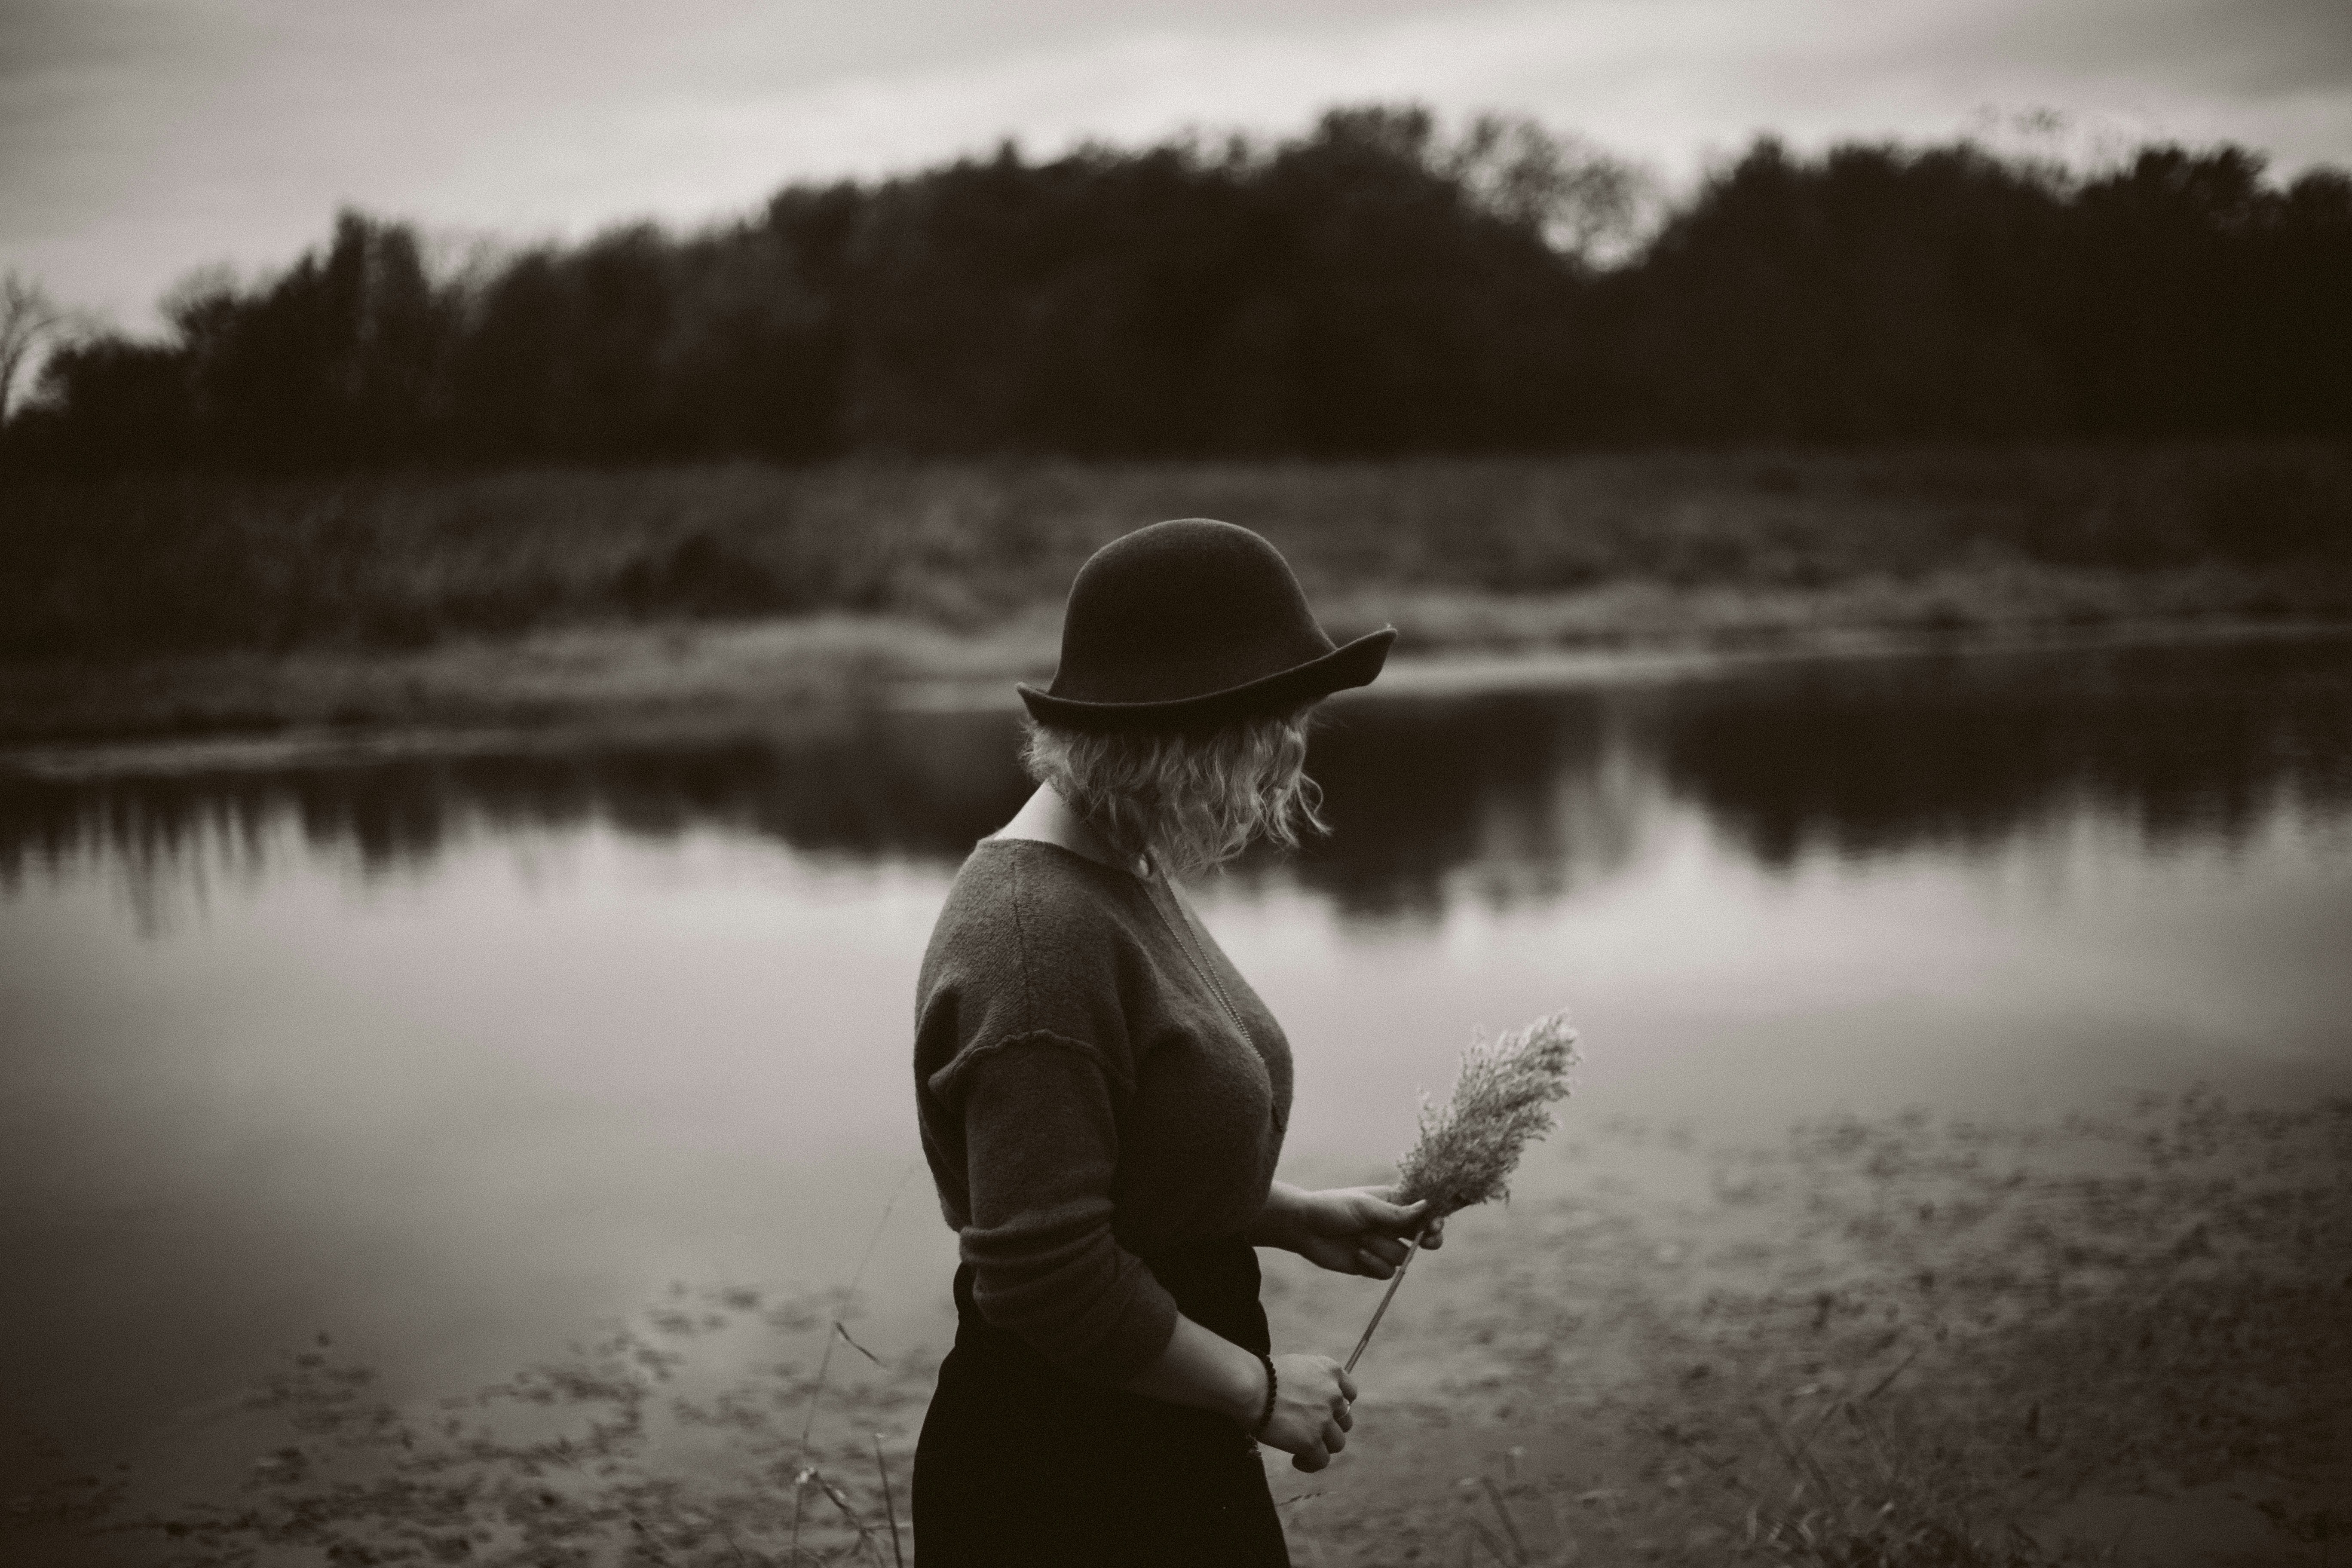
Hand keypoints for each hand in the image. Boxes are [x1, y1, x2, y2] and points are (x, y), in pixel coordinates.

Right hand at [1256, 1353, 1357, 1471]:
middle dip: (1330, 1427)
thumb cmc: (1262, 1375)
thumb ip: (1311, 1381)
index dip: (1339, 1405)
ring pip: (1337, 1442)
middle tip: (1310, 1430)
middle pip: (1345, 1420)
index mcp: (1329, 1370)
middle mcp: (1333, 1394)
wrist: (1249, 1387)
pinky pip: (1322, 1460)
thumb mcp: (1295, 1366)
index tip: (1327, 1411)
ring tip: (1303, 1448)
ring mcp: (1324, 1419)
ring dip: (1322, 1446)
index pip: (1350, 1392)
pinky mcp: (1312, 1441)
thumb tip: (1310, 1399)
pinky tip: (1297, 1460)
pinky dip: (1311, 1463)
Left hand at [1265, 1185, 1445, 1278]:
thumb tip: (1427, 1206)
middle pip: (1424, 1236)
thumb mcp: (1365, 1207)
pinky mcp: (1372, 1264)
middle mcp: (1392, 1224)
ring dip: (1383, 1249)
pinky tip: (1358, 1254)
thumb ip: (1396, 1212)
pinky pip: (1387, 1272)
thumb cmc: (1333, 1208)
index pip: (1424, 1210)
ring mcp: (1383, 1245)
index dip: (1434, 1218)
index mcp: (1393, 1202)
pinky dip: (1374, 1264)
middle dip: (1428, 1239)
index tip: (1436, 1223)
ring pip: (1403, 1256)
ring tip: (1361, 1238)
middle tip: (1426, 1241)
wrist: (1304, 1228)